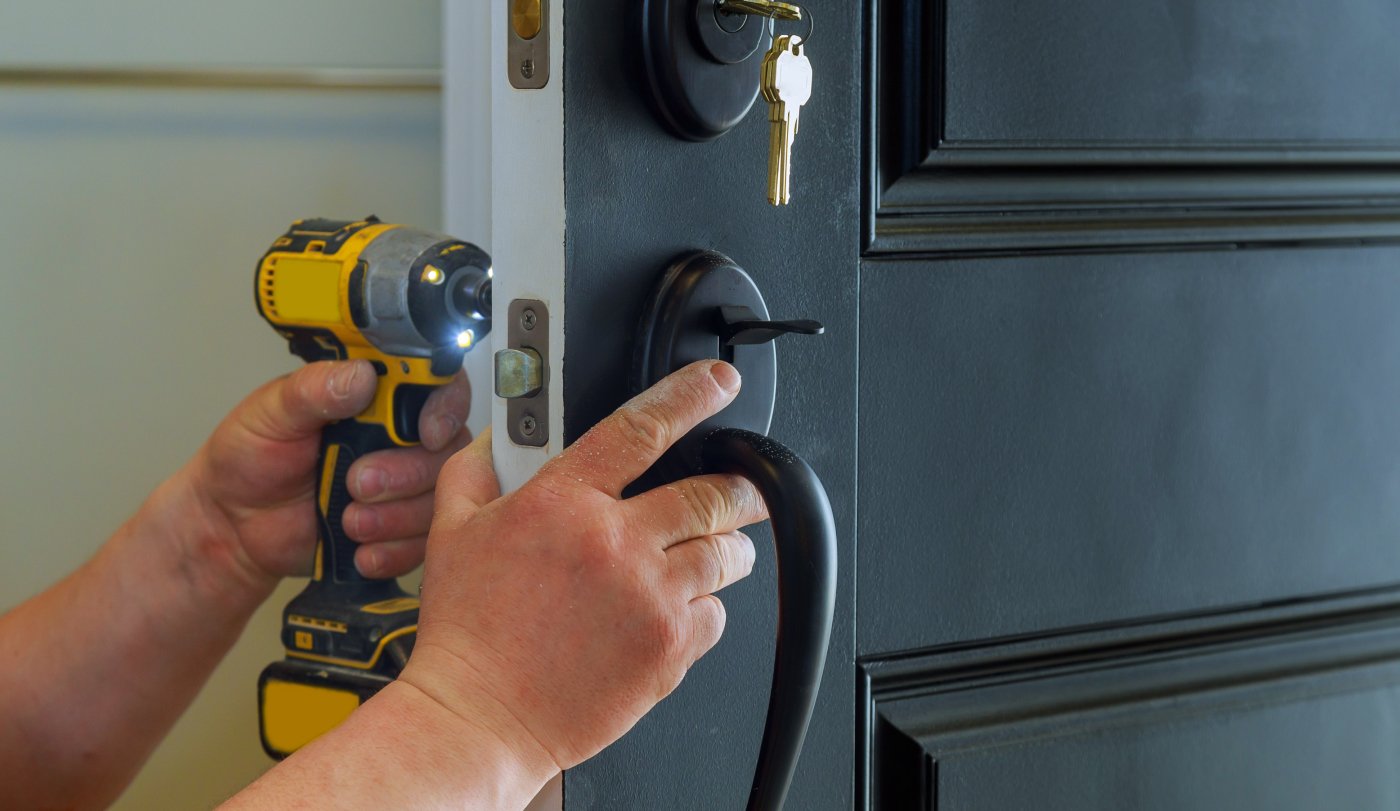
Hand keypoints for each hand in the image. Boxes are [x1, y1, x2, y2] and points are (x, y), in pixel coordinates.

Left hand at [189, 359, 472, 590]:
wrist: (233, 526)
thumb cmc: (248, 460)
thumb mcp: (270, 413)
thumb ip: (314, 389)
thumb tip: (360, 375)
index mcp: (374, 397)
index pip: (437, 387)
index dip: (444, 408)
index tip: (425, 433)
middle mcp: (398, 437)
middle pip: (446, 450)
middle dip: (406, 474)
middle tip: (357, 483)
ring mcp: (402, 485)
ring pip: (438, 498)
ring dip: (397, 517)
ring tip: (349, 522)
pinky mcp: (399, 529)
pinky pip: (423, 542)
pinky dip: (393, 550)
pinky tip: (360, 549)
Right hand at [400, 360, 766, 775]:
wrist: (476, 717)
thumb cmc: (465, 633)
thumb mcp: (450, 533)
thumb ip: (475, 471)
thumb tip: (496, 438)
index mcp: (563, 501)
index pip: (641, 427)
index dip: (690, 396)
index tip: (718, 384)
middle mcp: (615, 542)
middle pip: (709, 492)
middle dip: (738, 486)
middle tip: (743, 488)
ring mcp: (648, 596)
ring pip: (726, 552)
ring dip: (729, 545)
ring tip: (716, 551)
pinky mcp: (668, 649)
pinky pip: (718, 614)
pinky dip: (708, 607)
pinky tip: (679, 610)